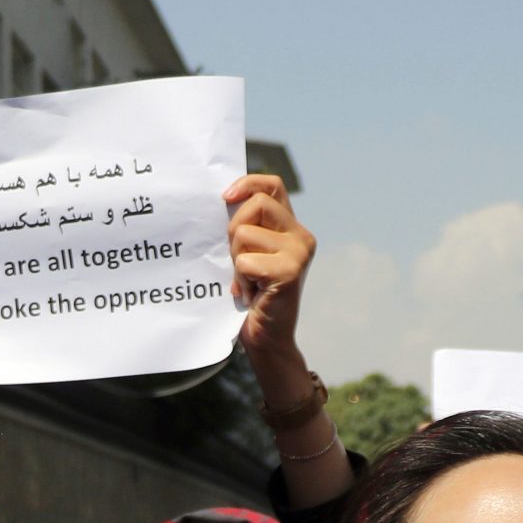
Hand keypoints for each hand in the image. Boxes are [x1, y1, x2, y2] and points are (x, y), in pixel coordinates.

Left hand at [224, 174, 317, 375]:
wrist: (266, 339)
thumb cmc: (251, 297)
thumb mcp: (246, 255)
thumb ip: (244, 228)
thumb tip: (221, 201)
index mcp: (290, 227)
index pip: (272, 185)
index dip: (248, 183)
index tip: (225, 197)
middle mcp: (301, 235)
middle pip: (256, 204)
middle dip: (234, 230)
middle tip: (236, 260)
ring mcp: (299, 251)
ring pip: (245, 233)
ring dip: (236, 261)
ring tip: (247, 281)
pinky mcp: (291, 270)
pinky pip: (246, 261)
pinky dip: (241, 279)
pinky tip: (251, 294)